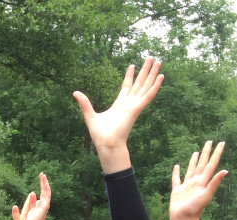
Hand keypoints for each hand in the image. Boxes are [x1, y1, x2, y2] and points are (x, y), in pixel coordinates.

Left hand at [24, 173, 52, 219]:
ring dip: (45, 183)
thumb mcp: (30, 208)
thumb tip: (33, 194)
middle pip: (45, 190)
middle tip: (42, 174)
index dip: (42, 185)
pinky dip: (46, 189)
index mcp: (41, 204)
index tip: (41, 177)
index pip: (42, 192)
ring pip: (46, 191)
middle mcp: (44, 203)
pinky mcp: (45, 206)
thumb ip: (32, 202)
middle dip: (43, 182)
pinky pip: (46, 195)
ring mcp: (45, 204)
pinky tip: (45, 183)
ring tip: (43, 175)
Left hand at [73, 57, 162, 173]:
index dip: (129, 76)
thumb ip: (84, 104)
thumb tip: (75, 93)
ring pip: (146, 86)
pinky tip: (161, 76)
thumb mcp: (90, 116)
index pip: (126, 86)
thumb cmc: (101, 135)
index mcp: (119, 105)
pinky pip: (148, 96)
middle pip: (139, 83)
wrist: (106, 145)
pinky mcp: (137, 109)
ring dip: (152, 74)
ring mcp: (134, 106)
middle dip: (144, 70)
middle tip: (150, 58)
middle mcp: (129, 104)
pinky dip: (155, 86)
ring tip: (158, 61)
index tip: (132, 65)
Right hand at [169, 141, 227, 219]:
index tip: (221, 143)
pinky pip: (177, 179)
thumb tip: (225, 170)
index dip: (216, 153)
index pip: (211, 164)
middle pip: (202, 164)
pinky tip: (177, 166)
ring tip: (196, 152)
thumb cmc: (194, 209)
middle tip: (209, 141)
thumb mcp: (206, 195)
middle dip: (206, 153)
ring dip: (193, 161)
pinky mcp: (177, 191)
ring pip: (191, 169)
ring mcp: (187, 186)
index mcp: (203, 182)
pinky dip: (176, 172)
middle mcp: (196, 182)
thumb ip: (214, 183)